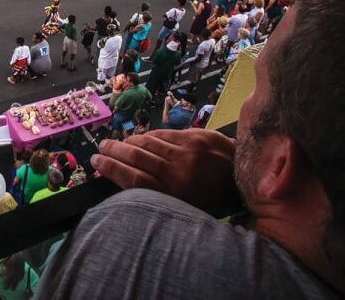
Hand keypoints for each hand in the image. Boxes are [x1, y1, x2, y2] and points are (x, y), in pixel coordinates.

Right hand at [91, 129, 240, 216]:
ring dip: (127, 142)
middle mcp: (181, 172)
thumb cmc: (214, 202)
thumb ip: (161, 198)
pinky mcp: (198, 137)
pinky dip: (147, 136)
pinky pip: (164, 134)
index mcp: (177, 195)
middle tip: (100, 149)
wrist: (248, 182)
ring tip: (113, 142)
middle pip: (137, 158)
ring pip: (149, 143)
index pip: (135, 179)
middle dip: (114, 151)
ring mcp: (190, 151)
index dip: (112, 168)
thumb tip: (127, 183)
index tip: (96, 162)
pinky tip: (138, 138)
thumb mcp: (187, 210)